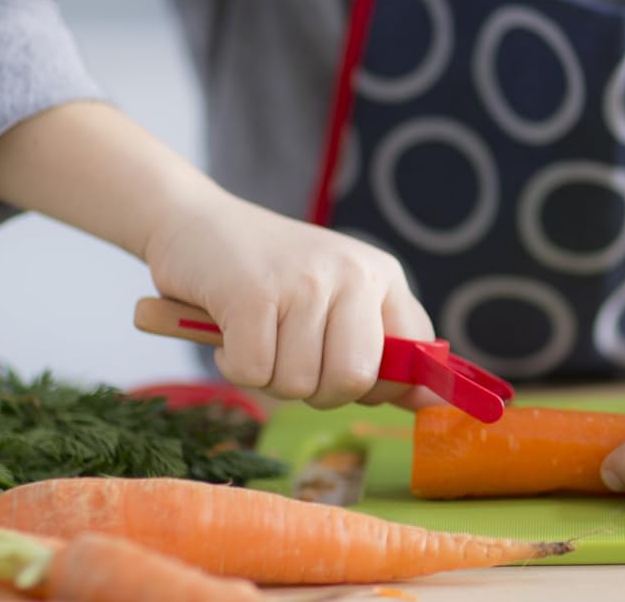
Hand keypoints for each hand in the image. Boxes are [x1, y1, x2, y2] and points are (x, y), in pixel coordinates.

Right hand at [143, 185, 435, 410]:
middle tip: (288, 354)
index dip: (379, 384)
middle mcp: (351, 272)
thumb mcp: (334, 295)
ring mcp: (303, 281)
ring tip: (255, 331)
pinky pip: (253, 374)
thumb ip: (381, 346)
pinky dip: (233, 365)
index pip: (415, 355)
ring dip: (267, 374)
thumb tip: (431, 403)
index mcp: (380, 274)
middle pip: (353, 380)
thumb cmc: (266, 270)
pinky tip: (229, 330)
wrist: (193, 220)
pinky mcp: (253, 295)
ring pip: (298, 384)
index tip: (340, 371)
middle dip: (315, 388)